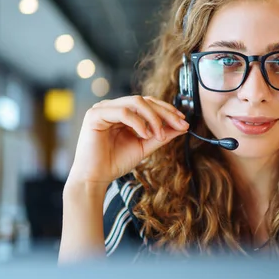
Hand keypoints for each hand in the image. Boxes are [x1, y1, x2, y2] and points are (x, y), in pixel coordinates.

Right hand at [66, 95, 188, 187]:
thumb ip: (161, 135)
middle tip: (179, 125)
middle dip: (165, 112)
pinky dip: (138, 123)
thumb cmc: (115, 162)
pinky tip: (145, 134)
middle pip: (144, 100)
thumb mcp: (144, 146)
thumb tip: (183, 126)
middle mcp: (112, 106)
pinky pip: (122, 112)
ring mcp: (103, 108)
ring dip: (153, 117)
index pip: (148, 103)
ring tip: (158, 135)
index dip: (167, 110)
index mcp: (122, 111)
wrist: (95, 178)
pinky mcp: (95, 115)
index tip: (183, 121)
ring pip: (135, 102)